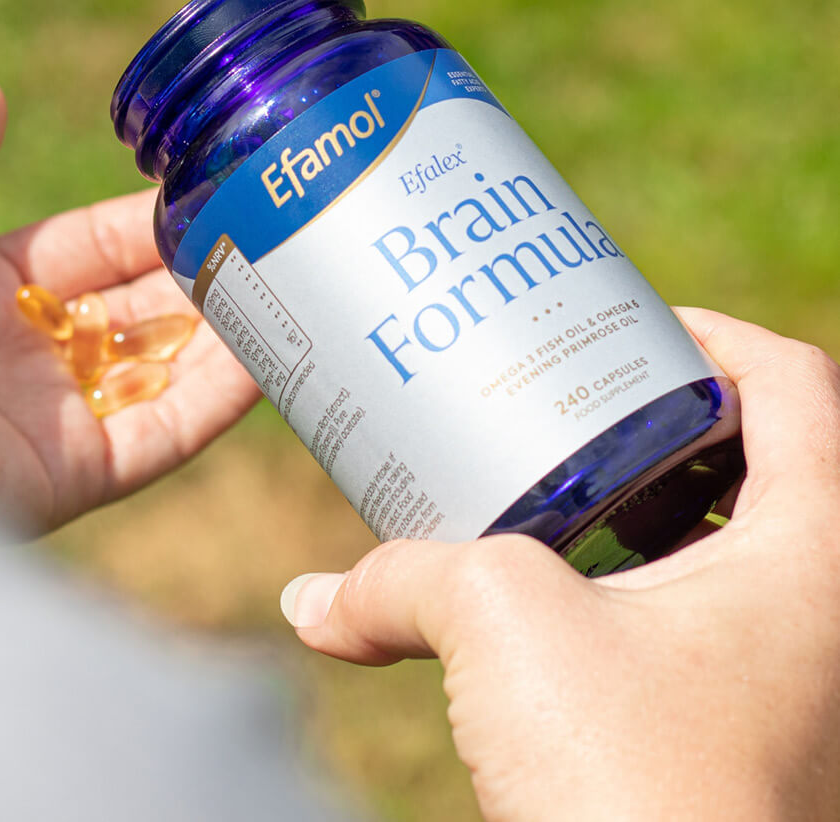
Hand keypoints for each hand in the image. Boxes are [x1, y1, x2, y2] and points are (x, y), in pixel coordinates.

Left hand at [0, 80, 258, 530]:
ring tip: (291, 284)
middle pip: (133, 313)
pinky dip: (220, 399)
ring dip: (224, 332)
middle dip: (198, 276)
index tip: (209, 192)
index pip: (85, 251)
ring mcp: (38, 421)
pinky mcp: (62, 477)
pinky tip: (272, 348)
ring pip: (159, 376)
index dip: (145, 223)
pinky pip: (161, 436)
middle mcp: (9, 359)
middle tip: (271, 237)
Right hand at [281, 311, 839, 821]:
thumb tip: (310, 602)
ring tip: (565, 482)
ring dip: (658, 507)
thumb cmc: (635, 789)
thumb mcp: (506, 625)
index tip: (635, 323)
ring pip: (741, 548)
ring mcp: (798, 681)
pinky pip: (711, 624)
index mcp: (815, 552)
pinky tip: (564, 600)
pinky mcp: (751, 735)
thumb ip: (402, 581)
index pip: (799, 382)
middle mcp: (825, 610)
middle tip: (588, 395)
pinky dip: (645, 589)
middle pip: (772, 458)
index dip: (716, 333)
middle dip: (674, 417)